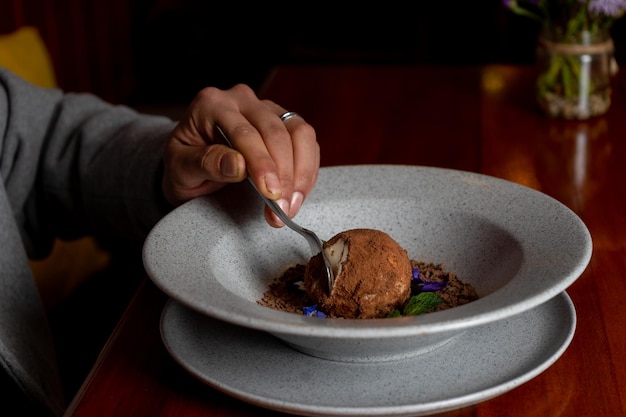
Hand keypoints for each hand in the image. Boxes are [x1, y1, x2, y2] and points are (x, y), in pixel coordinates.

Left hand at [162, 84, 319, 226]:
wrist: (191, 167)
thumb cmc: (183, 166)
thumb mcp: (180, 169)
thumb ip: (205, 163)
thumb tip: (237, 165)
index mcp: (212, 104)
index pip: (244, 131)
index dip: (261, 162)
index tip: (270, 192)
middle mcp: (242, 100)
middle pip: (276, 131)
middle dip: (283, 173)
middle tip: (281, 208)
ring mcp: (266, 109)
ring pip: (299, 132)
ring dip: (301, 173)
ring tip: (290, 205)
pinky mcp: (284, 123)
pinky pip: (307, 142)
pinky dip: (307, 171)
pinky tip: (297, 195)